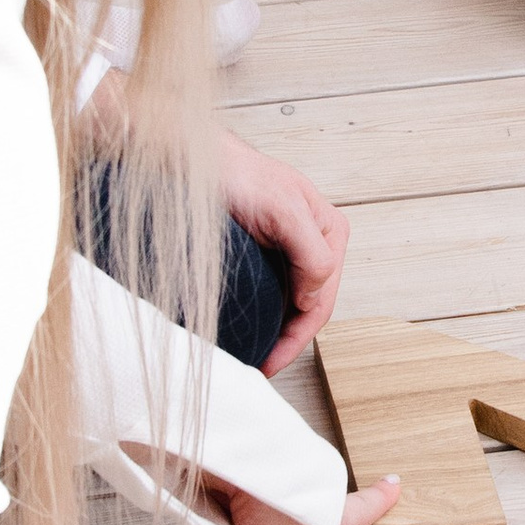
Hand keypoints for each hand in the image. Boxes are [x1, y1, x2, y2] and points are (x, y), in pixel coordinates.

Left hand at [215, 131, 348, 371]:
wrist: (195, 159)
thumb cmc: (237, 175)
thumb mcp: (283, 211)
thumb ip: (311, 254)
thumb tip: (313, 297)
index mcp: (329, 232)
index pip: (321, 301)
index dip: (298, 338)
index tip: (271, 363)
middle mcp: (314, 242)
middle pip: (309, 306)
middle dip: (290, 338)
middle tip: (263, 366)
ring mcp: (289, 248)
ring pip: (291, 302)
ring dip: (278, 330)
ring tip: (256, 353)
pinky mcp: (265, 253)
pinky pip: (273, 292)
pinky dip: (265, 315)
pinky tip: (251, 327)